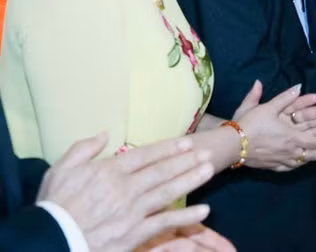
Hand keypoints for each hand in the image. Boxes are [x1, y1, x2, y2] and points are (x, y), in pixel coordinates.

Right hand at [37, 133, 215, 251]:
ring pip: (168, 192)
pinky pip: (165, 223)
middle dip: (187, 160)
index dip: (169, 147)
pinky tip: (204, 210)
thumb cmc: (53, 206)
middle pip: (163, 170)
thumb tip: (104, 134)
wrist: (48, 242)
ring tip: (209, 170)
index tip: (187, 141)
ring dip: (191, 180)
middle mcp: (125, 189)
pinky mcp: (134, 234)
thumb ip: (83, 148)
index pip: (146, 155)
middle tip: (207, 152)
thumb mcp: (60, 170)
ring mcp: (132, 212)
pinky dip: (186, 217)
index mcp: (109, 171)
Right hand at [236, 81, 315, 171]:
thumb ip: (285, 97)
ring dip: (311, 159)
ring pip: (300, 162)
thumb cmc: (250, 123)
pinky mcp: (270, 166)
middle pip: (310, 154)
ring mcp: (279, 160)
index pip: (313, 141)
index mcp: (291, 136)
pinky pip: (287, 168)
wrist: (232, 144)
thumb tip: (299, 86)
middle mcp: (288, 150)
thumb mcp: (268, 107)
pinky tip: (297, 165)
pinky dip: (296, 166)